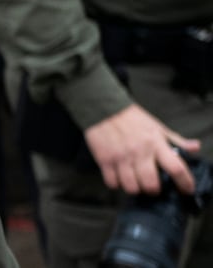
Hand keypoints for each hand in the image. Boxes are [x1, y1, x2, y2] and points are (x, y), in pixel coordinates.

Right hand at [83, 103, 202, 194]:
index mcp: (155, 143)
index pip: (176, 168)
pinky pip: (112, 183)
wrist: (103, 108)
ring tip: (134, 181)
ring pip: (131, 188)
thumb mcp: (157, 127)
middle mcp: (139, 152)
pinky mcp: (104, 160)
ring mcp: (121, 157)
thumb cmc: (132, 119)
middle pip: (151, 185)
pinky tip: (119, 177)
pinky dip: (116, 184)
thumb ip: (176, 140)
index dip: (185, 183)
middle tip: (152, 186)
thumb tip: (195, 147)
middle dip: (154, 190)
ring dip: (135, 188)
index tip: (186, 189)